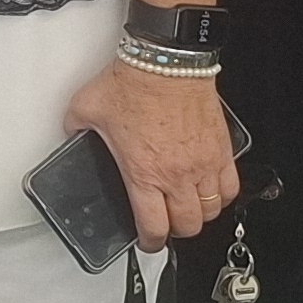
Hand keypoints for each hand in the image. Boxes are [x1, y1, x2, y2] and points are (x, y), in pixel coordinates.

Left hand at [66, 57, 241, 246]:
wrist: (166, 60)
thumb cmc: (132, 82)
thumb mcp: (86, 110)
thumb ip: (76, 131)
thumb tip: (72, 135)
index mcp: (143, 173)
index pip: (153, 227)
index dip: (150, 242)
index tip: (148, 241)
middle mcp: (176, 174)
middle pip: (187, 225)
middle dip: (176, 231)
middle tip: (167, 223)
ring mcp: (203, 163)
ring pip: (212, 210)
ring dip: (199, 214)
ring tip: (187, 207)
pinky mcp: (221, 148)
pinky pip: (230, 185)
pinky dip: (222, 194)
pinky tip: (211, 188)